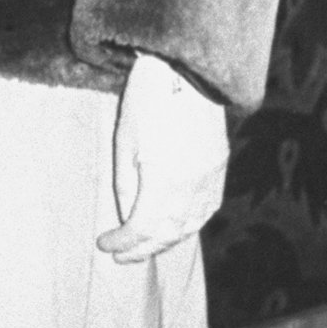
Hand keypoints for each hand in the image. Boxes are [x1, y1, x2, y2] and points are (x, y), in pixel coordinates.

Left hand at [96, 52, 227, 263]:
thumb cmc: (147, 100)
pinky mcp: (221, 169)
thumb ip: (126, 184)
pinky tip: (174, 228)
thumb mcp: (124, 141)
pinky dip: (188, 225)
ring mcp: (212, 179)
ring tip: (144, 247)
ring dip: (166, 241)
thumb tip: (127, 214)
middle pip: (169, 233)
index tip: (105, 244)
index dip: (124, 241)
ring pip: (191, 226)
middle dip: (143, 249)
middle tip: (121, 256)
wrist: (186, 71)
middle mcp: (194, 187)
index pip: (143, 228)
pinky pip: (206, 210)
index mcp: (166, 180)